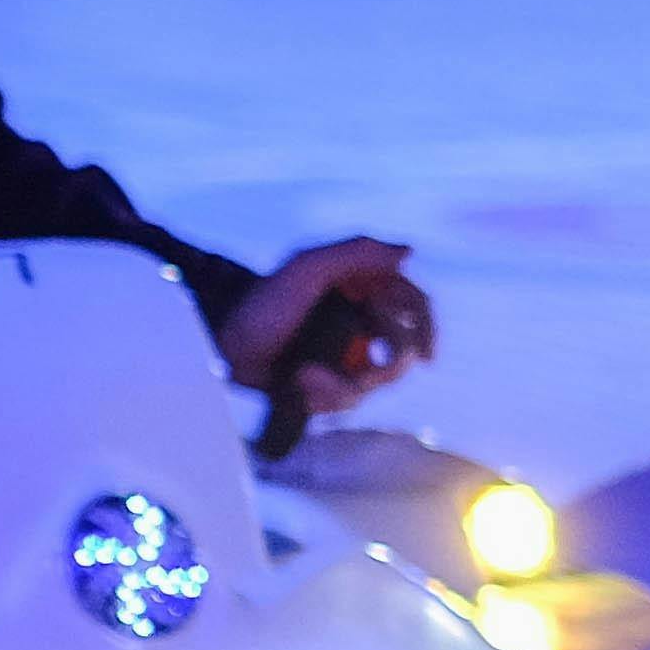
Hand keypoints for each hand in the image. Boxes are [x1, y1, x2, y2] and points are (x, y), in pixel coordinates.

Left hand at [220, 237, 435, 420]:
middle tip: (365, 375)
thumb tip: (408, 251)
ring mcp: (347, 350)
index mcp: (361, 285)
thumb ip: (356, 253)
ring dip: (343, 385)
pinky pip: (349, 398)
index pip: (414, 304)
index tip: (424, 356)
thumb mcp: (306, 269)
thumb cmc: (261, 305)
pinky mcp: (330, 379)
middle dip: (386, 366)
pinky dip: (325, 396)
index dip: (426, 328)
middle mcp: (360, 317)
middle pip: (405, 348)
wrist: (224, 349)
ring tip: (307, 378)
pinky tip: (300, 385)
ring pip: (376, 380)